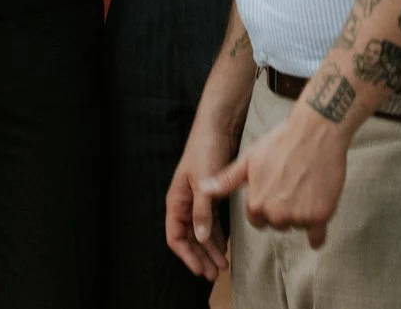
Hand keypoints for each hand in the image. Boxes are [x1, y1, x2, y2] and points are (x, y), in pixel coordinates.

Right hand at [166, 120, 236, 280]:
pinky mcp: (210, 195)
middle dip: (200, 256)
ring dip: (210, 248)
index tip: (199, 269)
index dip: (186, 255)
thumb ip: (202, 211)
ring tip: (222, 265)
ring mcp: (197, 200)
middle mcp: (184, 203)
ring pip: (201, 232)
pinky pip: (211, 221)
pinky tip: (225, 246)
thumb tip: (201, 237)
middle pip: (189, 238)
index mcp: (176, 200)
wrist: (217, 127)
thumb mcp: (203, 183)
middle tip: (214, 273)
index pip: (175, 236)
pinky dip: (218, 235)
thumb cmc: (205, 150)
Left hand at [200, 106, 348, 249]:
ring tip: (305, 187)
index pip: (257, 218)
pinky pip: (317, 237)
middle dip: (282, 210)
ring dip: (301, 215)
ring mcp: (300, 217)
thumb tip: (203, 189)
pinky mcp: (321, 216)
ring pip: (297, 225)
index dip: (264, 204)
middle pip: (277, 223)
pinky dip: (317, 233)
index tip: (273, 189)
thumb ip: (227, 180)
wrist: (316, 132)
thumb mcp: (249, 159)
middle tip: (290, 186)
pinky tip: (317, 221)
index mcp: (257, 204)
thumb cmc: (281, 142)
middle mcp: (277, 215)